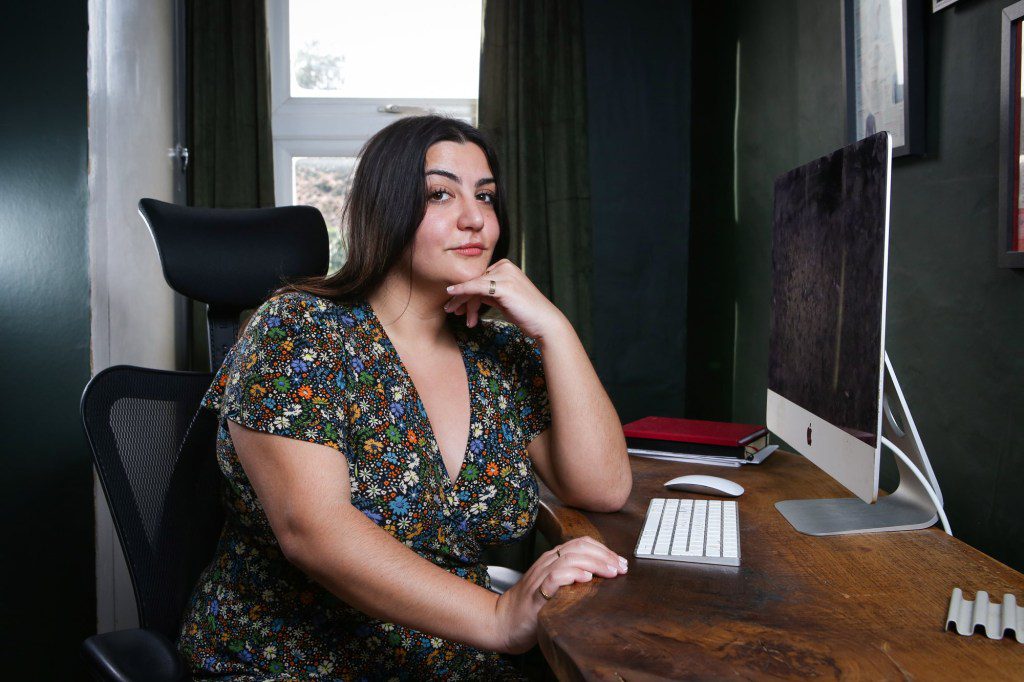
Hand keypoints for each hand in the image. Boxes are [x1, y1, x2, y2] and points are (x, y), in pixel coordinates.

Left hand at [444, 259, 565, 339]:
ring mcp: (505, 274)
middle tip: (449, 309)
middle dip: (461, 297)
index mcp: (506, 266)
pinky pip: (476, 286)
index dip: (465, 292)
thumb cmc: (525, 313)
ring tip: (453, 312)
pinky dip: (462, 290)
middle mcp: (505, 266)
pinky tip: (451, 294)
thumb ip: (488, 293)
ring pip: (473, 284)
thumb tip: (470, 294)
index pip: (479, 277)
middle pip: (475, 280)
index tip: (456, 305)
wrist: (544, 322)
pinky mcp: (503, 285)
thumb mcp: (503, 300)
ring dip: (461, 300)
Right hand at [492, 536, 627, 653]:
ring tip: (610, 572)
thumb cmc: (531, 606)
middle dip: (605, 555)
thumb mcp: (554, 586)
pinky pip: (554, 577)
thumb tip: (603, 576)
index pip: (582, 543)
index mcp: (553, 559)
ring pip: (570, 558)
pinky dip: (572, 575)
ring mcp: (540, 577)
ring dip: (594, 564)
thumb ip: (572, 577)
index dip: (604, 550)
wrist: (502, 621)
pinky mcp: (536, 594)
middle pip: (579, 547)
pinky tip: (585, 579)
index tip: (621, 562)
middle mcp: (547, 563)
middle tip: (621, 568)